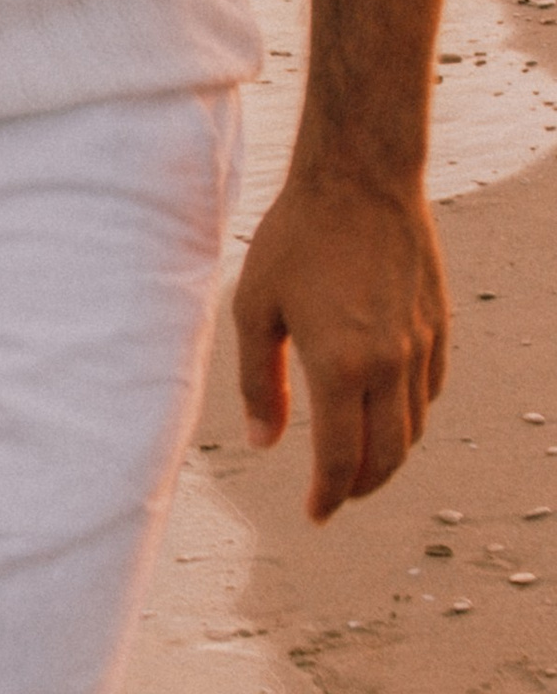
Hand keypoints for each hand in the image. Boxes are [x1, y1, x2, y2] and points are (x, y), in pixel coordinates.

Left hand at [234, 165, 448, 519]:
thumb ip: (258, 383)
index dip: (328, 495)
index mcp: (340, 365)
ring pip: (414, 426)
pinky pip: (431, 388)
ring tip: (358, 460)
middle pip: (387, 455)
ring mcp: (421, 344)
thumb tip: (265, 444)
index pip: (340, 458)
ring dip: (388, 455)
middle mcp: (390, 363)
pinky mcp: (439, 323)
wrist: (360, 179)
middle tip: (337, 495)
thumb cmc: (295, 238)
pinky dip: (410, 414)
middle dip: (361, 486)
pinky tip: (386, 411)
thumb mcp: (254, 308)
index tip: (315, 514)